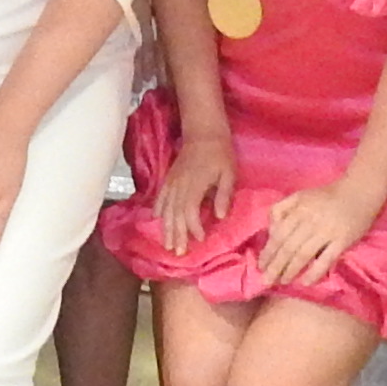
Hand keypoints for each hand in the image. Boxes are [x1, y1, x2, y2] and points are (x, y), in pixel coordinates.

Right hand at [152, 122, 232, 257]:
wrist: (203, 132)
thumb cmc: (220, 154)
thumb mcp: (229, 174)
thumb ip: (223, 195)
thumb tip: (219, 217)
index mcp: (194, 185)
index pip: (189, 211)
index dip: (194, 228)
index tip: (201, 240)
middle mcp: (179, 186)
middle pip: (174, 214)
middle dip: (177, 235)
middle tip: (179, 253)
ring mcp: (171, 182)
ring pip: (165, 209)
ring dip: (166, 228)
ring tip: (168, 245)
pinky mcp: (168, 179)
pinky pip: (160, 198)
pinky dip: (158, 211)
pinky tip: (158, 221)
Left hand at [255, 175, 376, 290]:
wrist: (360, 192)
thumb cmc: (327, 195)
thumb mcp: (300, 196)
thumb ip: (281, 209)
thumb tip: (270, 230)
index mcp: (298, 210)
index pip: (278, 235)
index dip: (268, 252)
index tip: (260, 266)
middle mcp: (310, 221)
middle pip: (288, 247)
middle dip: (275, 266)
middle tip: (267, 281)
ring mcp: (327, 232)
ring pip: (303, 254)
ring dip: (291, 270)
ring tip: (283, 282)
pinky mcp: (343, 241)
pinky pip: (326, 259)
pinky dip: (315, 272)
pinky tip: (306, 282)